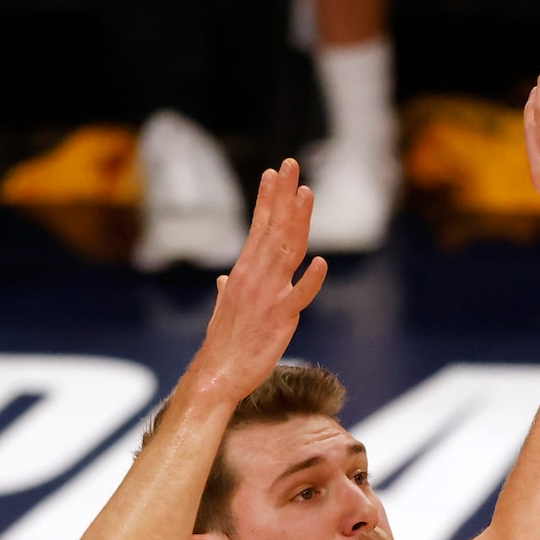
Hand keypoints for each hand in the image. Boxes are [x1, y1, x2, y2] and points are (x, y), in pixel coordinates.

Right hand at [188, 161, 328, 400]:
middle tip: (292, 164)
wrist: (218, 375)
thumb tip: (223, 281)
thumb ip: (227, 291)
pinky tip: (321, 262)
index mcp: (244, 272)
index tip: (275, 173)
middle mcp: (255, 277)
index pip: (259, 227)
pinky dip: (310, 280)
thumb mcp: (224, 310)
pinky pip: (298, 296)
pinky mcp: (280, 319)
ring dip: (298, 221)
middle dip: (284, 195)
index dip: (268, 199)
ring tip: (307, 193)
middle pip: (274, 229)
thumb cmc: (224, 344)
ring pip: (287, 252)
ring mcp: (268, 296)